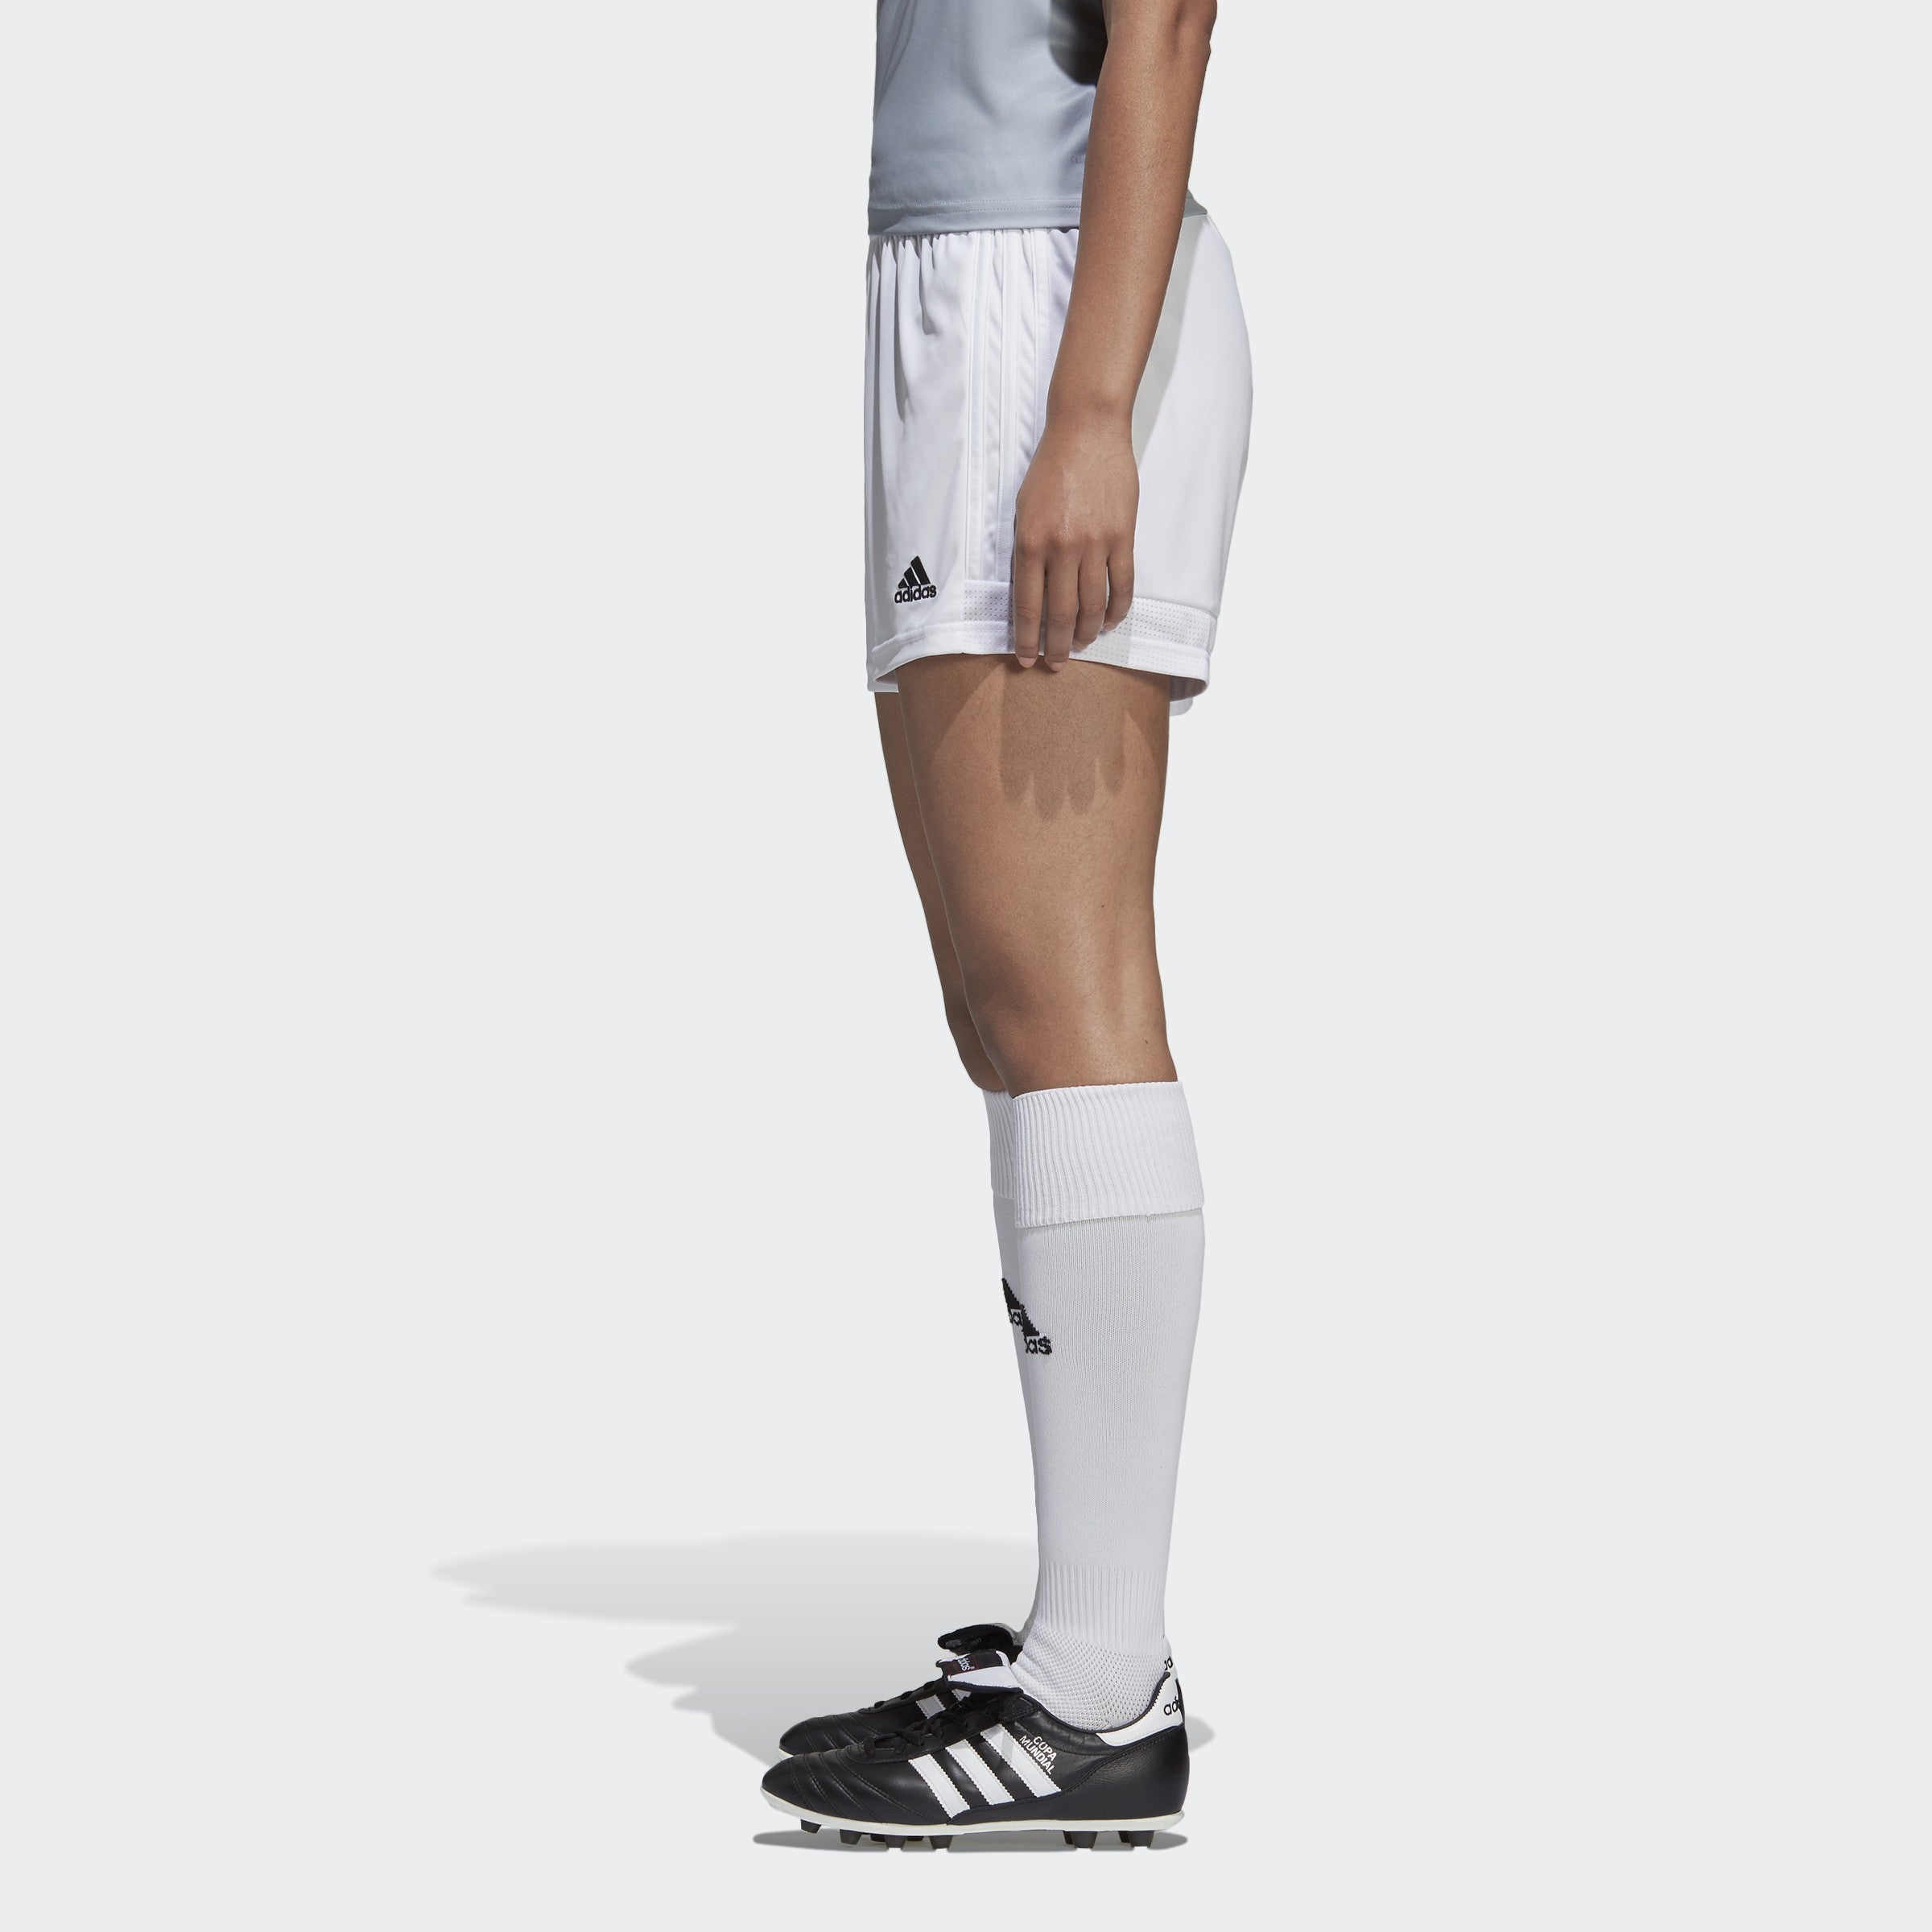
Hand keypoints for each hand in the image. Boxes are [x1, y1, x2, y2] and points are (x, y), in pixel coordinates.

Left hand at [1011, 405, 1137, 667]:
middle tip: (1057, 662)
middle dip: (1057, 645)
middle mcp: (1062, 548)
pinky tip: (1109, 621)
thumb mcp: (1023, 507)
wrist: (1087, 430)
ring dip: (1086, 632)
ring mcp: (1095, 543)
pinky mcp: (1122, 536)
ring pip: (1092, 605)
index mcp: (1030, 542)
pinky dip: (1116, 609)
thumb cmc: (1050, 467)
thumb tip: (1032, 593)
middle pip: (1061, 613)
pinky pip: (1122, 584)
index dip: (1027, 638)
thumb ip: (1027, 550)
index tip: (1026, 658)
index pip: (1028, 605)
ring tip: (1081, 644)